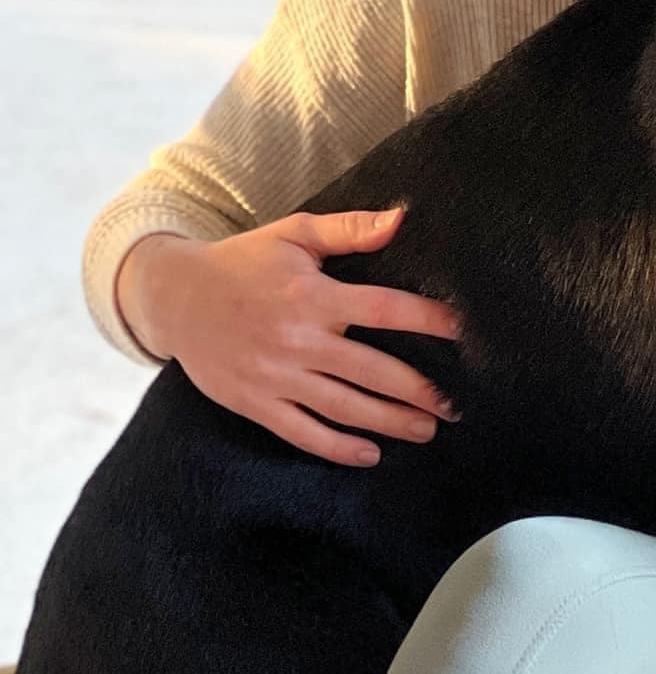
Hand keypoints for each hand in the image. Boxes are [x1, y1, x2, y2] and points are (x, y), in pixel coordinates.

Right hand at [115, 208, 461, 467]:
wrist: (173, 297)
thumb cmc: (243, 262)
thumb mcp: (293, 234)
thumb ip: (348, 229)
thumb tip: (401, 219)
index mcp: (313, 296)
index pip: (384, 310)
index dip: (428, 320)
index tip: (463, 331)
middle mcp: (298, 339)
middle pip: (373, 370)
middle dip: (419, 390)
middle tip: (454, 405)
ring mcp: (276, 376)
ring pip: (345, 408)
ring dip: (391, 423)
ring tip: (426, 430)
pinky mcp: (256, 403)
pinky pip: (303, 433)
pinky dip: (338, 448)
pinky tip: (370, 454)